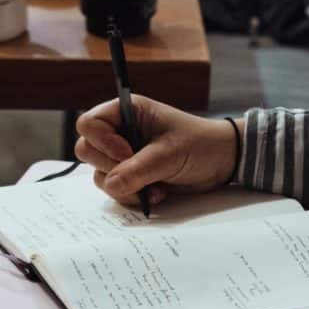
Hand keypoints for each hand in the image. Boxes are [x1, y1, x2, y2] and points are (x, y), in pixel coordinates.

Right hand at [74, 96, 239, 207]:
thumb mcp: (170, 154)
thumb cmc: (200, 145)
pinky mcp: (130, 177)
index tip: (127, 154)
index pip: (89, 124)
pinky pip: (115, 190)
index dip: (102, 142)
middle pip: (87, 151)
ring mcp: (123, 156)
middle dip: (113, 168)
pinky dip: (133, 196)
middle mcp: (119, 132)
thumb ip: (139, 169)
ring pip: (100, 175)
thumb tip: (111, 184)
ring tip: (157, 187)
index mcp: (127, 112)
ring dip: (126, 187)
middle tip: (141, 172)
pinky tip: (158, 194)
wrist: (221, 163)